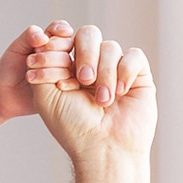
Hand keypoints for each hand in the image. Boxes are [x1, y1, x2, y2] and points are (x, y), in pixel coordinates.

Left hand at [0, 21, 74, 118]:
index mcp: (50, 42)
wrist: (4, 96)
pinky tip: (49, 85)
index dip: (59, 30)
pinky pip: (73, 81)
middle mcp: (61, 54)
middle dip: (50, 50)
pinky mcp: (67, 87)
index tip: (46, 39)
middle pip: (68, 44)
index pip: (61, 29)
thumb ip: (29, 36)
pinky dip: (63, 81)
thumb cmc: (8, 70)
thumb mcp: (15, 49)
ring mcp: (66, 70)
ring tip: (28, 76)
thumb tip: (44, 37)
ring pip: (69, 62)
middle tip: (29, 61)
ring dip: (51, 68)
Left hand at [27, 25, 154, 161]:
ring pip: (110, 47)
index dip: (57, 48)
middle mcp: (92, 66)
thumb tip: (47, 41)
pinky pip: (133, 55)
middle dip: (84, 54)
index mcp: (67, 70)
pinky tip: (120, 93)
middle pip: (88, 35)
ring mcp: (115, 69)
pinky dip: (124, 71)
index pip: (64, 41)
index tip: (53, 66)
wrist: (104, 147)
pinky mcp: (138, 75)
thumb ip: (44, 66)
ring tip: (102, 100)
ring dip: (104, 72)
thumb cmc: (73, 126)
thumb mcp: (45, 96)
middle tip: (82, 80)